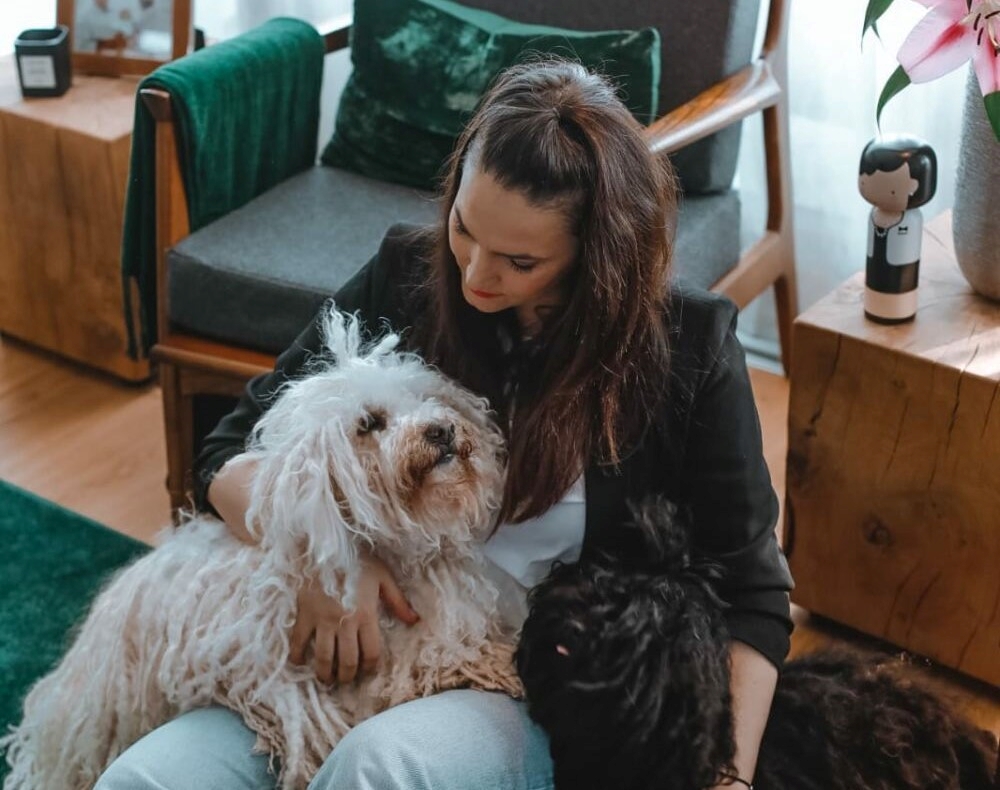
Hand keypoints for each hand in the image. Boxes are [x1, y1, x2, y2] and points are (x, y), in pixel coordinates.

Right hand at [289, 552, 418, 683]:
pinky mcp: (304, 615)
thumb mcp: (382, 577)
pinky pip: (298, 642)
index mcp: (366, 614)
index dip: (370, 668)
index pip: (371, 653)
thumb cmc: (357, 560)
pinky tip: (300, 662)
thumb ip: (398, 601)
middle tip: (346, 679)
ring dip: (325, 674)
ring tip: (327, 678)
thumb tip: (415, 621)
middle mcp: (344, 622)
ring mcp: (322, 620)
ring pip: (323, 658)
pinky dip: (297, 656)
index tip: (367, 671)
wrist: (326, 544)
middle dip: (347, 676)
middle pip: (347, 661)